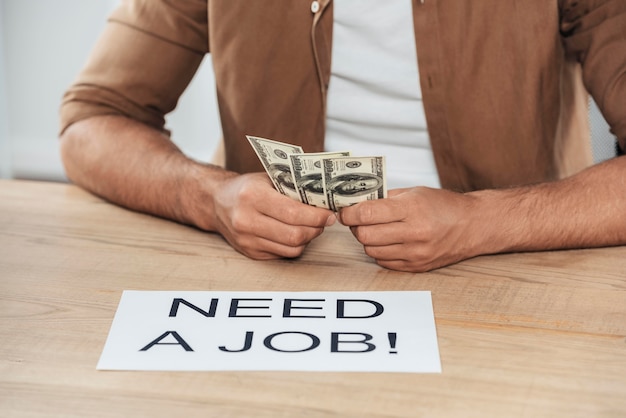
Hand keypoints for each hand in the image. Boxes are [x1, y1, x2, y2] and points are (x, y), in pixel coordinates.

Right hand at [210, 172, 335, 259]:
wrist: (216, 202)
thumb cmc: (247, 187)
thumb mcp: (268, 178)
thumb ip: (293, 187)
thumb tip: (326, 197)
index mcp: (252, 196)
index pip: (293, 212)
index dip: (317, 216)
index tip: (329, 213)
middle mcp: (246, 220)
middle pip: (295, 234)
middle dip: (316, 228)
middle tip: (325, 221)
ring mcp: (247, 240)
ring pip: (292, 248)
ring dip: (309, 238)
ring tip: (312, 226)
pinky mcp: (250, 253)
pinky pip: (283, 255)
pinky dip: (295, 245)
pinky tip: (296, 233)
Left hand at [337, 187, 481, 271]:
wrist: (473, 226)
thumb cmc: (443, 206)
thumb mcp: (414, 193)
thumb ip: (385, 199)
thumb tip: (356, 203)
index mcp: (412, 209)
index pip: (367, 214)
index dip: (349, 212)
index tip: (345, 210)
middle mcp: (414, 233)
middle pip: (365, 235)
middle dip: (355, 227)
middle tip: (357, 220)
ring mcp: (415, 253)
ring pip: (371, 250)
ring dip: (367, 240)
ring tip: (375, 230)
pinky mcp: (416, 267)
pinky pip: (383, 262)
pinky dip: (379, 252)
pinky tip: (387, 242)